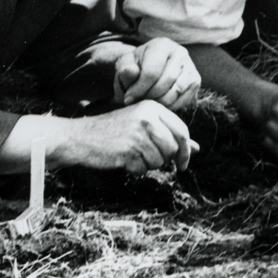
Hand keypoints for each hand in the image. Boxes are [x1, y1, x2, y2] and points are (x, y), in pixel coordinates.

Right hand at [66, 100, 198, 173]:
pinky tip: (123, 160)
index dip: (186, 150)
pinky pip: (143, 170)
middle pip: (173, 148)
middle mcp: (147, 118)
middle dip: (164, 159)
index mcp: (153, 107)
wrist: (80, 137)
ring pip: (160, 161)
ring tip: (131, 154)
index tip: (184, 163)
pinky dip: (135, 170)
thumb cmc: (113, 132)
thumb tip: (197, 149)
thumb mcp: (142, 125)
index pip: (182, 131)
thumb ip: (169, 134)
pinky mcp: (128, 150)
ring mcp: (137, 133)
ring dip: (147, 164)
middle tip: (146, 158)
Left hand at [114, 38, 199, 112]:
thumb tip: (131, 72)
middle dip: (149, 96)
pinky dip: (170, 106)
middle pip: (165, 82)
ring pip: (176, 92)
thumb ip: (125, 68)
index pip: (152, 72)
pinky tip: (159, 103)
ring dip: (159, 102)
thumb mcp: (126, 65)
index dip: (139, 89)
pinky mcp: (195, 81)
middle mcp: (180, 52)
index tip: (129, 98)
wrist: (149, 70)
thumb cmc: (137, 67)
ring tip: (148, 102)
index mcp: (161, 45)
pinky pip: (184, 99)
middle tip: (138, 102)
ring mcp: (190, 66)